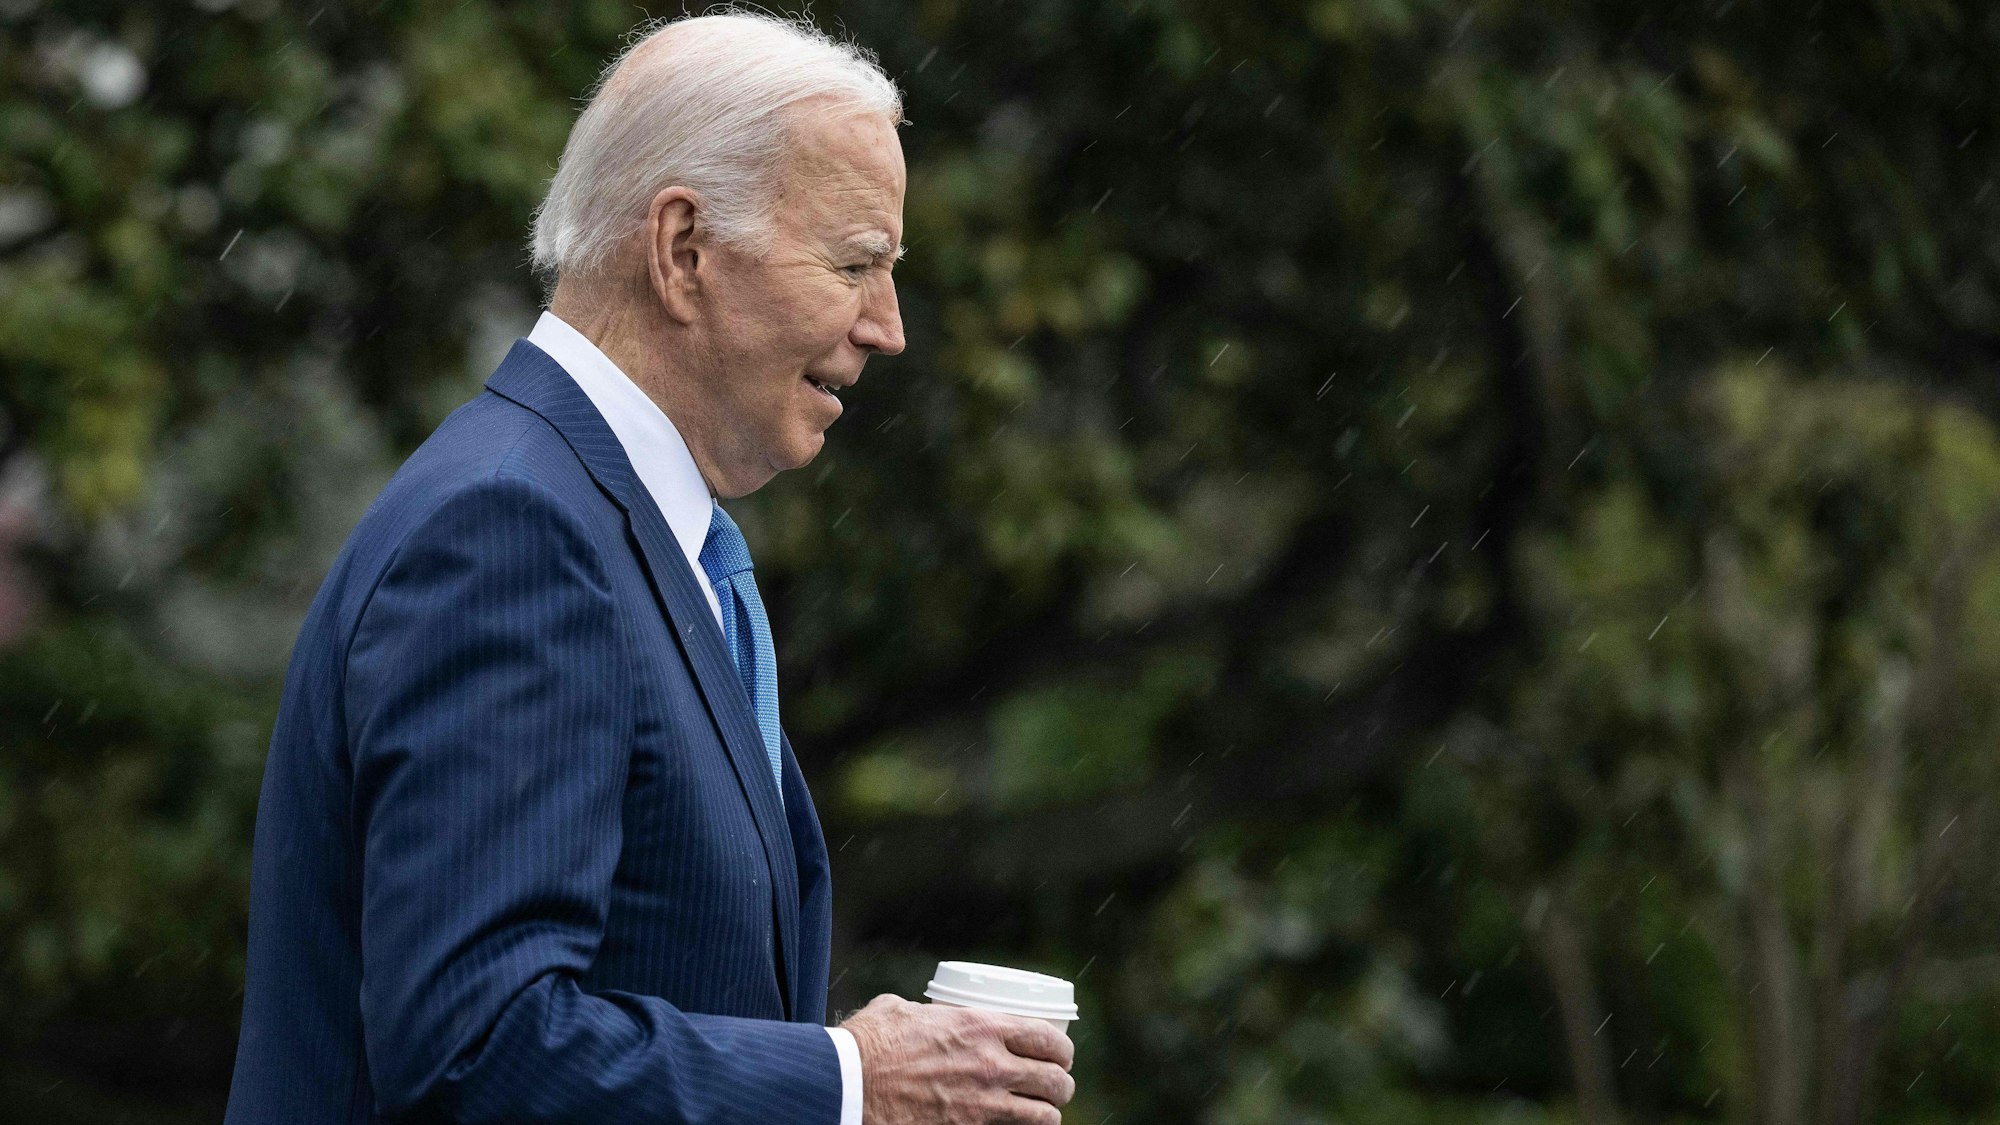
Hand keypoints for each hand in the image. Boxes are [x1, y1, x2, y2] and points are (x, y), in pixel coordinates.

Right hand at [839, 994, 1075, 1124]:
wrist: (848, 1085)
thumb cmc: (868, 1044)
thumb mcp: (900, 1010)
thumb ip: (922, 1011)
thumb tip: (919, 1013)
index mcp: (980, 1026)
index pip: (1046, 1037)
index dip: (1062, 1049)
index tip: (1060, 1054)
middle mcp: (991, 1064)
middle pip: (1054, 1080)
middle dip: (1060, 1085)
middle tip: (1056, 1086)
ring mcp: (983, 1104)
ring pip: (1044, 1116)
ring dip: (1047, 1114)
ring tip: (1043, 1113)